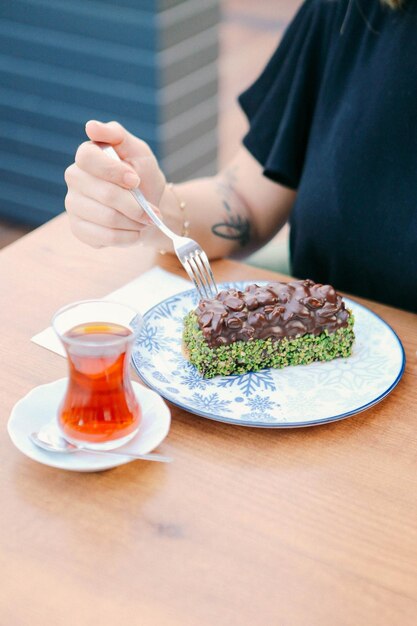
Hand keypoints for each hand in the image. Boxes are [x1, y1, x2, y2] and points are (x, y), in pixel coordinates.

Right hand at [64, 120, 165, 247]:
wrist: (149, 208)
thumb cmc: (142, 176)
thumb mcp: (138, 151)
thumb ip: (118, 136)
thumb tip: (91, 126)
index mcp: (87, 157)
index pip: (87, 158)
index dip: (114, 171)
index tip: (135, 180)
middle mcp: (75, 179)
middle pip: (105, 194)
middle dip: (136, 205)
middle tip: (151, 210)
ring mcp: (74, 205)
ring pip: (108, 218)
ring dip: (135, 222)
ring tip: (145, 220)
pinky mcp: (79, 229)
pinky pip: (105, 237)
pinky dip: (128, 237)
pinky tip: (134, 231)